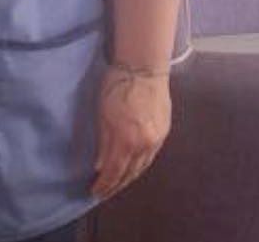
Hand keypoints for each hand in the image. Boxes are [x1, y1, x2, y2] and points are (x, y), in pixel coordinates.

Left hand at [91, 65, 171, 198]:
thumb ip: (103, 141)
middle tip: (105, 192)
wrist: (144, 67)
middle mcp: (144, 145)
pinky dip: (140, 165)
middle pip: (130, 173)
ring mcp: (157, 139)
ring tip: (118, 183)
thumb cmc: (117, 85)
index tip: (94, 192)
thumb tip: (100, 166)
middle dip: (117, 185)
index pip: (114, 171)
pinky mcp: (164, 132)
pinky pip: (151, 156)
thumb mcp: (102, 112)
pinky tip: (133, 166)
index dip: (104, 184)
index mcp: (126, 139)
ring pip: (142, 167)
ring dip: (129, 177)